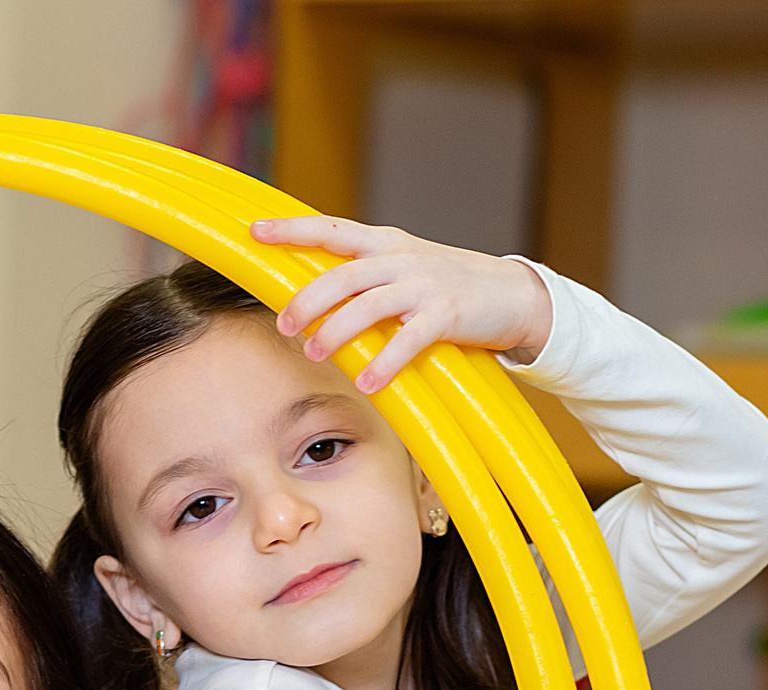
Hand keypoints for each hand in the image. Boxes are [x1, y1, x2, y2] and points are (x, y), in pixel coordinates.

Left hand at [252, 215, 554, 391]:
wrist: (513, 294)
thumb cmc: (448, 286)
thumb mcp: (402, 269)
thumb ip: (362, 277)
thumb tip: (309, 294)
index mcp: (384, 243)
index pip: (331, 230)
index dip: (292, 229)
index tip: (254, 231)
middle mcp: (401, 258)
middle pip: (344, 273)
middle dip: (309, 299)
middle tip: (284, 324)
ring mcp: (425, 285)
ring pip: (370, 303)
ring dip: (338, 330)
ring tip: (315, 352)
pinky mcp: (447, 314)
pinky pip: (408, 339)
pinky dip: (385, 361)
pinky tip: (367, 382)